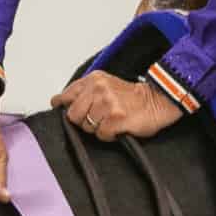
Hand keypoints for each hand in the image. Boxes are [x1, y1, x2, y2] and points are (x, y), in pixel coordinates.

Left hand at [52, 71, 182, 142]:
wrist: (157, 102)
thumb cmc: (132, 97)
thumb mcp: (105, 85)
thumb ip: (83, 91)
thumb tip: (58, 101)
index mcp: (94, 79)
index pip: (66, 95)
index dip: (64, 106)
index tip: (62, 109)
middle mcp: (99, 89)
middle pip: (73, 115)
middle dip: (84, 120)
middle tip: (99, 117)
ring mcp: (107, 104)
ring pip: (87, 126)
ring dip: (98, 128)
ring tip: (112, 120)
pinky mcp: (115, 119)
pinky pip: (101, 135)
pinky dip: (109, 135)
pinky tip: (118, 127)